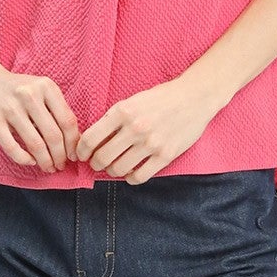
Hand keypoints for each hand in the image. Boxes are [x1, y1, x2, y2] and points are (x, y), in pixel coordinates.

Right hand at [0, 64, 80, 172]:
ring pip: (35, 144)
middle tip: (61, 165)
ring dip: (45, 161)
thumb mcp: (39, 89)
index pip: (68, 121)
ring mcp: (9, 107)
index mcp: (46, 86)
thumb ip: (55, 109)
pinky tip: (30, 161)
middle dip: (60, 156)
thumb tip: (73, 142)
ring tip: (48, 167)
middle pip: (54, 135)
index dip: (73, 143)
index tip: (74, 155)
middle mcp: (29, 95)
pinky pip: (13, 148)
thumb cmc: (16, 89)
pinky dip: (24, 159)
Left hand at [75, 76, 221, 183]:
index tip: (82, 154)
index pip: (90, 138)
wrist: (194, 97)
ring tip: (114, 167)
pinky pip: (139, 177)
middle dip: (95, 164)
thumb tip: (93, 141)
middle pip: (102, 158)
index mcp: (123, 111)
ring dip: (112, 171)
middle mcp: (135, 128)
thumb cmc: (161, 98)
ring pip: (118, 169)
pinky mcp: (165, 155)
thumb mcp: (132, 101)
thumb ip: (114, 119)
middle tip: (97, 163)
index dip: (81, 151)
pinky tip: (131, 172)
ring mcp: (151, 143)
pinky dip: (130, 178)